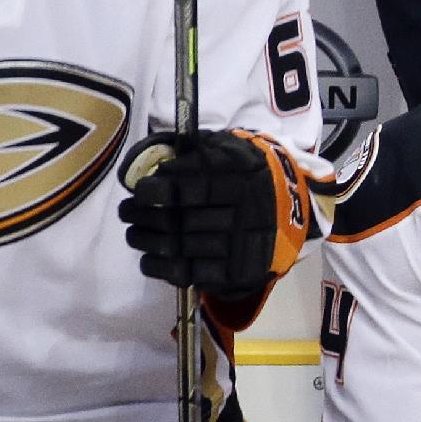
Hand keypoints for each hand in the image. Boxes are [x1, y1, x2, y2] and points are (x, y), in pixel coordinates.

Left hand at [119, 131, 280, 295]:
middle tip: (126, 212)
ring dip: (147, 241)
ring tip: (133, 233)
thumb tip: (153, 160)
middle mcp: (242, 213)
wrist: (295, 208)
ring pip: (180, 248)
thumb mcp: (233, 148)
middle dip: (144, 216)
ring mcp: (239, 246)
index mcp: (240, 178)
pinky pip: (190, 273)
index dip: (158, 191)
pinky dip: (161, 267)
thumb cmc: (252, 172)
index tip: (139, 191)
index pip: (191, 187)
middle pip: (180, 220)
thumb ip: (196, 150)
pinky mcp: (236, 272)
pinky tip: (147, 258)